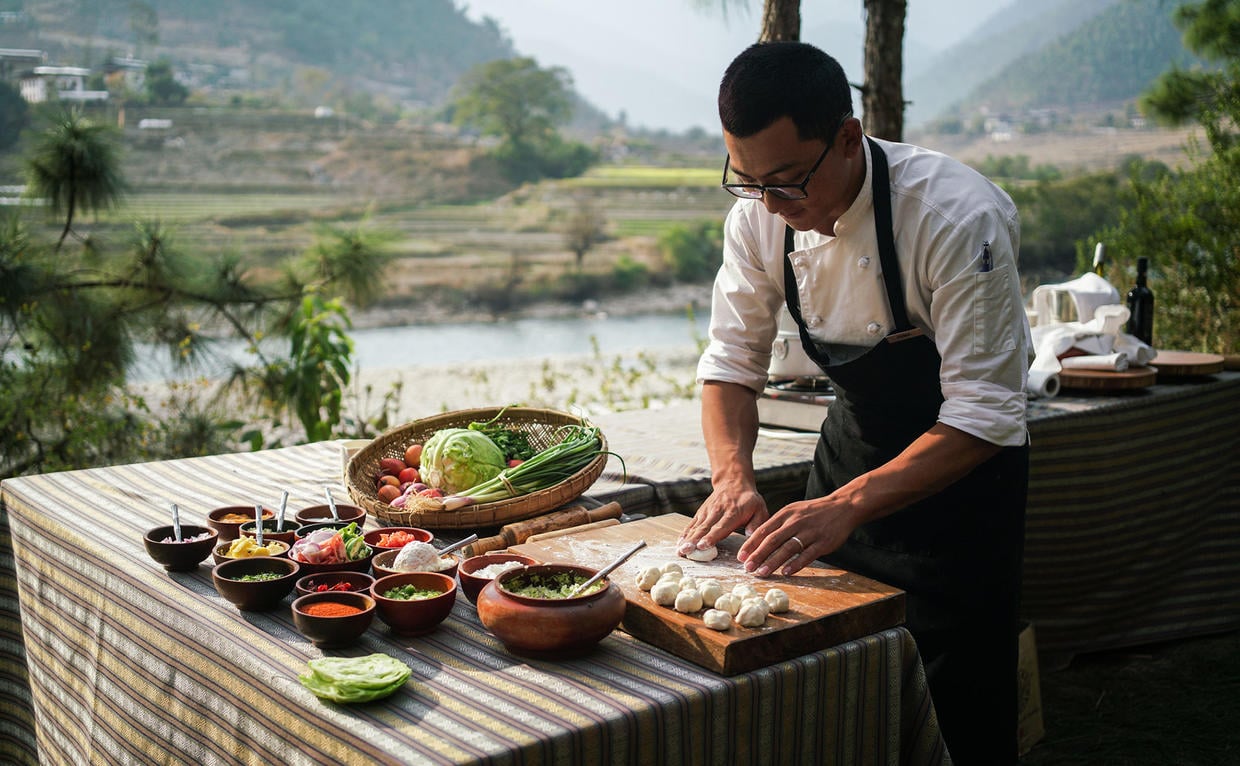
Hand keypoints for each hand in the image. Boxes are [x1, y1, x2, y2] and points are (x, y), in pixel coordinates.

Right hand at [677, 481, 768, 556]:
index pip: (720, 526)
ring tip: (679, 550)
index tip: (702, 546)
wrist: (734, 482)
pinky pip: (692, 524)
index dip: (711, 537)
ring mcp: (707, 511)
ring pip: (696, 527)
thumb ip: (756, 524)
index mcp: (733, 513)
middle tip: (685, 551)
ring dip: (687, 539)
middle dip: (694, 540)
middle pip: (704, 528)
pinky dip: (685, 533)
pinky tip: (679, 543)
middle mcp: (717, 512)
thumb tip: (752, 538)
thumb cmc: (749, 500)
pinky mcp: (701, 512)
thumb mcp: (759, 509)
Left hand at [736, 494, 859, 576]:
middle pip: (772, 540)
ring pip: (788, 548)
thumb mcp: (793, 511)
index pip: (764, 530)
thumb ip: (778, 524)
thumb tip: (759, 539)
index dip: (751, 544)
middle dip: (758, 555)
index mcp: (786, 514)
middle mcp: (796, 522)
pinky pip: (807, 555)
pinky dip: (796, 564)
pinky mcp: (823, 542)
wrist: (842, 506)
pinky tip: (786, 572)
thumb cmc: (813, 512)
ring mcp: (810, 532)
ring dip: (773, 562)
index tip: (741, 556)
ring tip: (762, 573)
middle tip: (747, 568)